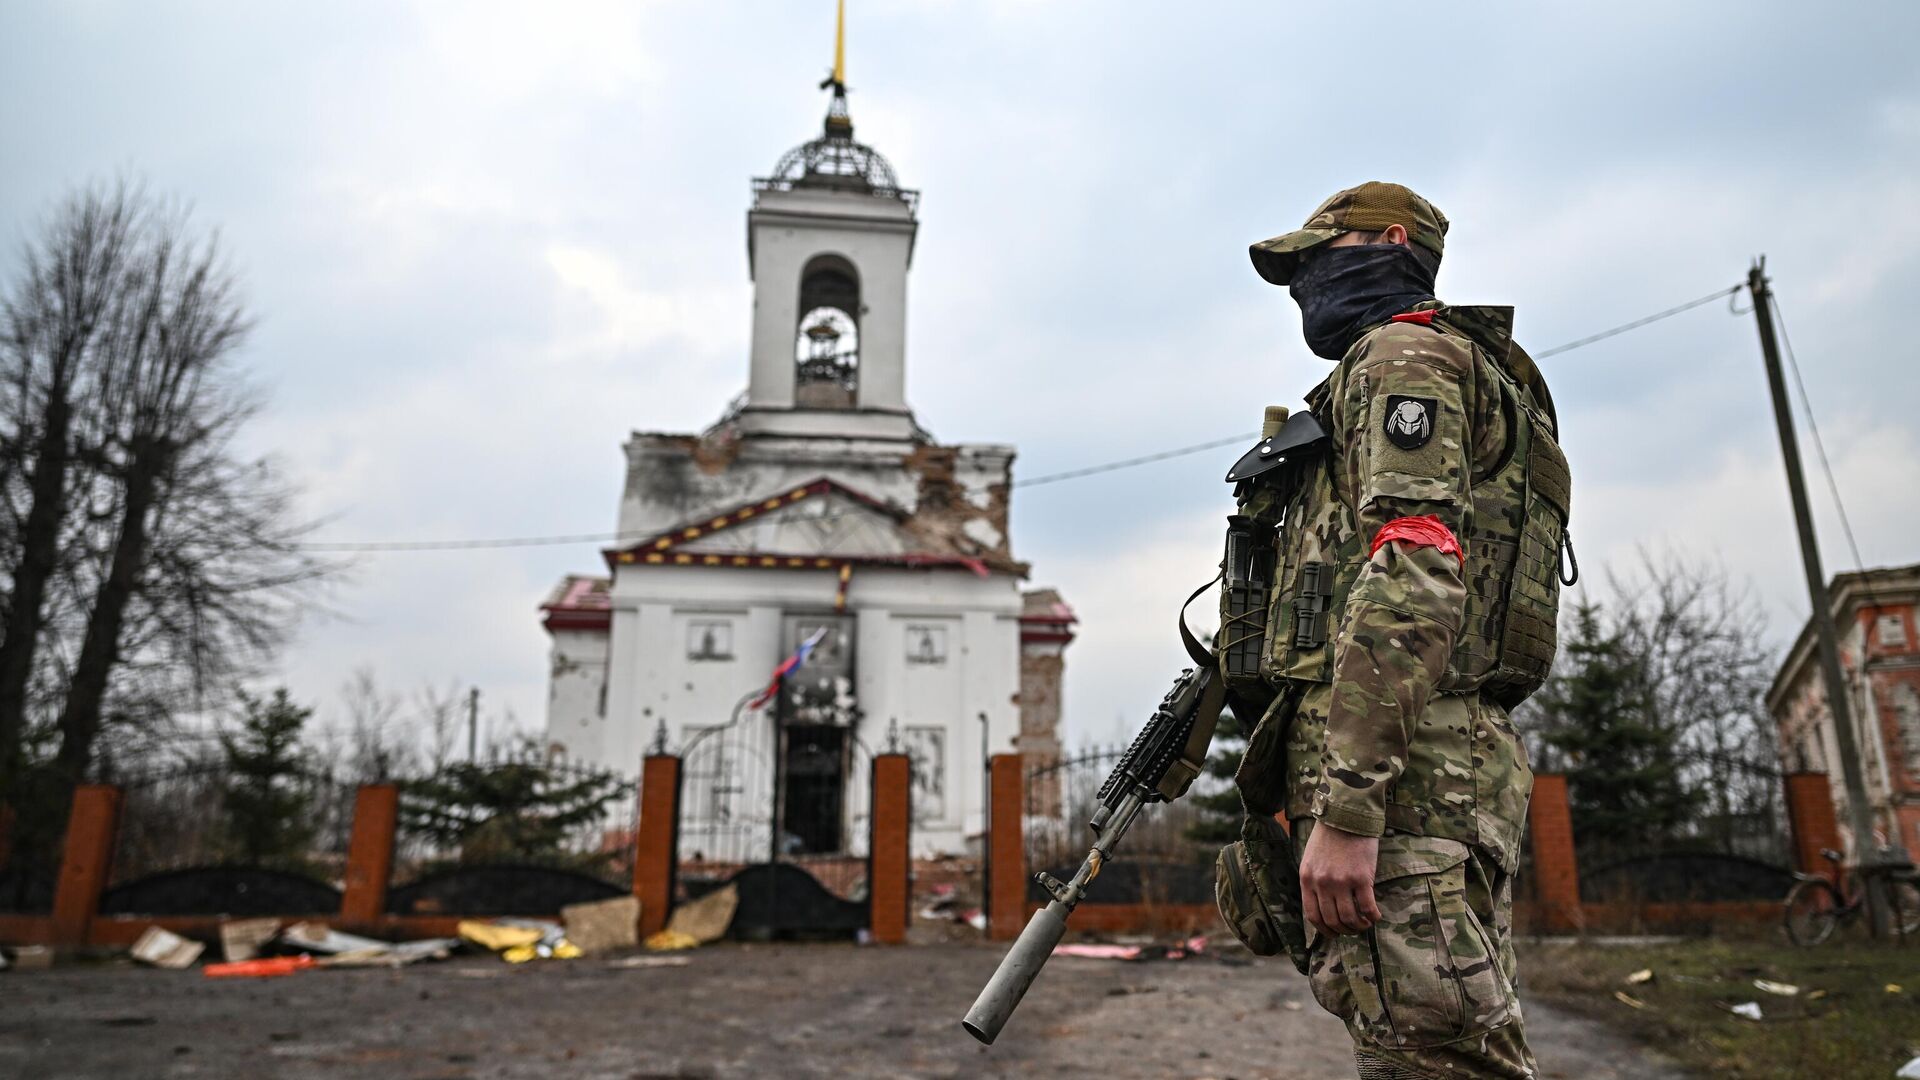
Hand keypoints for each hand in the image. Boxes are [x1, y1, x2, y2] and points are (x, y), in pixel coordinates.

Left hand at [1298, 822, 1380, 936]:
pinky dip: (1372, 917)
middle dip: (1344, 930)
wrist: (1347, 815)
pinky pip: (1367, 907)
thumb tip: (1322, 904)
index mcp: (1307, 879)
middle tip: (1353, 929)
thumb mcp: (1311, 858)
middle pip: (1332, 920)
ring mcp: (1341, 881)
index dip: (1324, 929)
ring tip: (1365, 924)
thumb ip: (1314, 880)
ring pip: (1349, 918)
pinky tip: (1376, 916)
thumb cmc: (1329, 835)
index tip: (1334, 933)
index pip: (1312, 915)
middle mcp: (1322, 883)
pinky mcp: (1361, 878)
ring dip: (1358, 926)